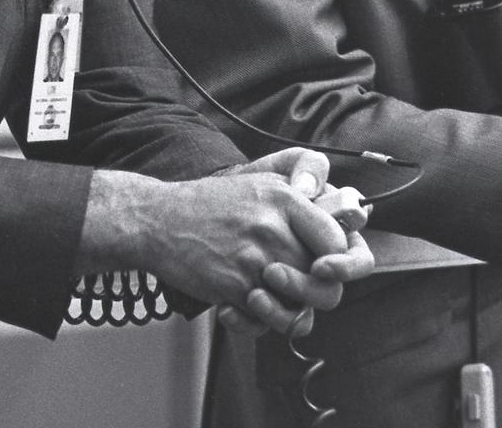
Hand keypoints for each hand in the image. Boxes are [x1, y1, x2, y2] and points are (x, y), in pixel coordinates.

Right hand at [83, 154, 372, 335]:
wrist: (159, 220)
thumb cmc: (212, 203)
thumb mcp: (260, 181)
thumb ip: (302, 199)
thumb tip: (341, 220)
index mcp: (285, 198)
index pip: (337, 240)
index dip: (341, 263)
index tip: (326, 268)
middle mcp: (273, 228)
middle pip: (324, 282)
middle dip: (314, 293)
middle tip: (295, 290)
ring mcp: (253, 260)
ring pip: (298, 307)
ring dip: (286, 312)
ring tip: (267, 298)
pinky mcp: (233, 287)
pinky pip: (265, 321)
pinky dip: (257, 321)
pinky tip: (241, 304)